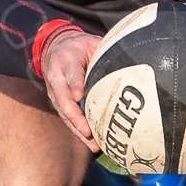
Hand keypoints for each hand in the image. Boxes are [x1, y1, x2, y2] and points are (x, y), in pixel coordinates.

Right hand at [40, 30, 103, 153]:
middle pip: (63, 99)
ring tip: (91, 143)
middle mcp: (57, 78)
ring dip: (77, 129)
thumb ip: (103, 50)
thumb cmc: (79, 46)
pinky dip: (78, 132)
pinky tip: (91, 143)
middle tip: (86, 130)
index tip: (79, 95)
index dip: (75, 84)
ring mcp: (56, 93)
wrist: (56, 47)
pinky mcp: (59, 103)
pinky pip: (68, 119)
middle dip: (74, 116)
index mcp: (66, 60)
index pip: (71, 73)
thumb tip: (130, 57)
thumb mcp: (90, 42)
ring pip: (64, 113)